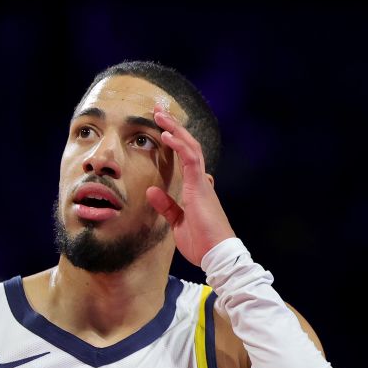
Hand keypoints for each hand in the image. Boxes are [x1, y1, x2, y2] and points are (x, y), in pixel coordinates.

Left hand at [146, 104, 235, 265]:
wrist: (216, 254)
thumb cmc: (201, 242)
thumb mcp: (177, 222)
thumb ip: (166, 205)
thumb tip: (151, 190)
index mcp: (196, 189)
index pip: (186, 160)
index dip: (175, 143)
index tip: (162, 131)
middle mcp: (201, 181)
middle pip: (189, 147)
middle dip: (174, 128)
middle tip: (159, 112)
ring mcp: (202, 182)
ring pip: (191, 147)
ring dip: (175, 129)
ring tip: (160, 115)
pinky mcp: (201, 187)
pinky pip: (191, 159)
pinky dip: (179, 145)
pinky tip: (167, 135)